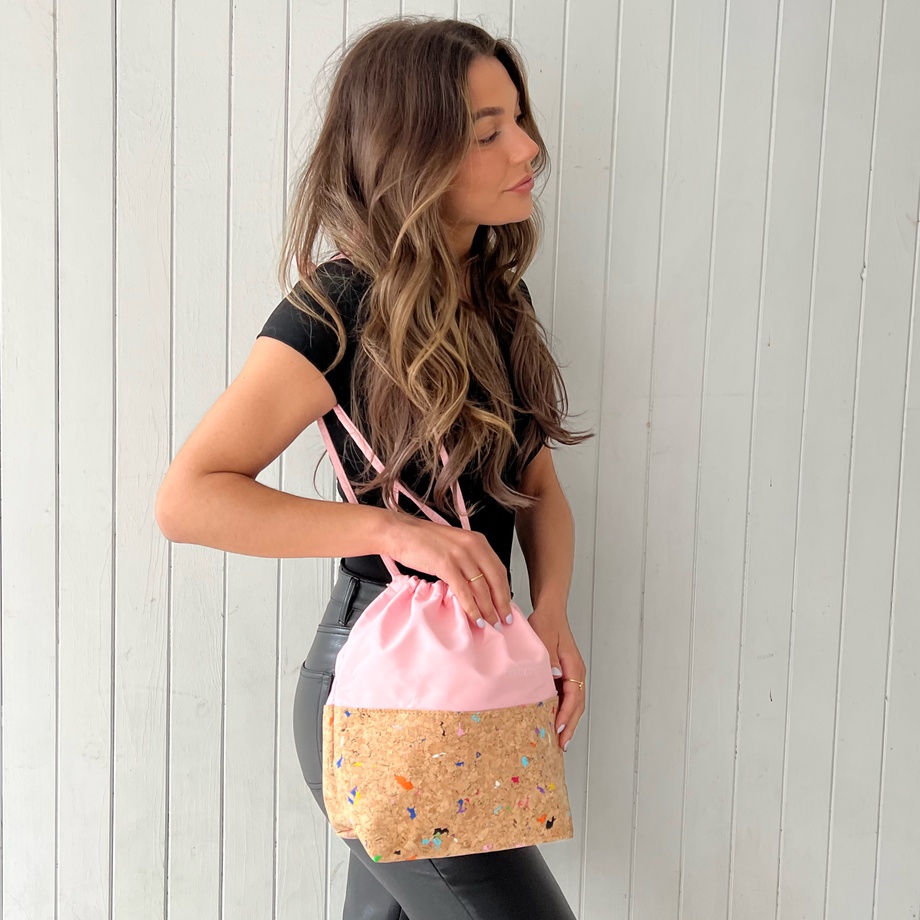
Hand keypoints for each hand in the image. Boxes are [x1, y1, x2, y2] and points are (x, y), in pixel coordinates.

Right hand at [386, 510, 513, 631]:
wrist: (401, 533)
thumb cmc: (423, 541)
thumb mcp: (454, 545)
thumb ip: (469, 560)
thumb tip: (479, 585)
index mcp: (477, 541)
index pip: (499, 569)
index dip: (505, 590)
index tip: (507, 606)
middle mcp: (473, 546)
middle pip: (495, 580)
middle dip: (501, 603)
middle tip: (505, 620)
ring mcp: (460, 555)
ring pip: (481, 588)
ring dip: (488, 609)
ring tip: (491, 623)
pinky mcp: (446, 565)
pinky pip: (464, 591)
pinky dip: (471, 608)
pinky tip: (475, 618)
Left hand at [527, 607, 585, 752]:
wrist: (550, 612)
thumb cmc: (546, 623)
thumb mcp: (544, 638)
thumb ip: (549, 659)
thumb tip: (555, 677)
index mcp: (574, 666)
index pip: (574, 696)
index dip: (567, 714)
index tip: (560, 728)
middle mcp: (575, 673)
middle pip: (577, 705)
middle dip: (570, 725)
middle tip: (561, 745)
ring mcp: (570, 675)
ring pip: (572, 703)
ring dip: (567, 721)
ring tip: (559, 740)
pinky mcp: (563, 675)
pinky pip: (565, 697)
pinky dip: (561, 711)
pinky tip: (552, 721)